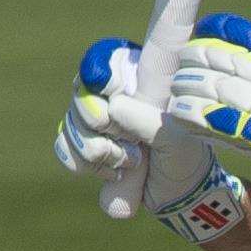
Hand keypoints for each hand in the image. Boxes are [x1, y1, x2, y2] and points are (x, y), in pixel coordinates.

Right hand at [55, 38, 245, 241]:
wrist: (176, 196)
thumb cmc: (185, 157)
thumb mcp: (177, 138)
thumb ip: (148, 120)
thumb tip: (113, 107)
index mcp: (142, 78)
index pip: (112, 55)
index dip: (103, 68)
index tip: (110, 87)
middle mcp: (114, 91)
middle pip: (81, 92)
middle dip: (102, 123)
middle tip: (132, 142)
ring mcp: (95, 116)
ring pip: (72, 124)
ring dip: (101, 151)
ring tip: (133, 161)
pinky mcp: (82, 142)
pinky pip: (65, 148)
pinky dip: (87, 165)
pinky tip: (115, 171)